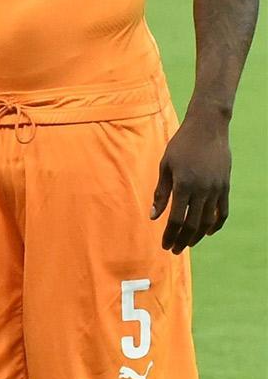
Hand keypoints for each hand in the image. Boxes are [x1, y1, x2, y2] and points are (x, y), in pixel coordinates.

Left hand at [151, 110, 230, 250]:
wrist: (208, 128)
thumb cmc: (181, 145)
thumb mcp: (165, 166)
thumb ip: (161, 192)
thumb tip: (153, 216)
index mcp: (183, 185)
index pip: (177, 219)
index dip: (170, 235)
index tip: (164, 246)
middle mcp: (202, 190)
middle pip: (193, 224)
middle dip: (182, 240)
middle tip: (174, 250)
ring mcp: (217, 189)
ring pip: (208, 221)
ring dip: (198, 235)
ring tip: (187, 243)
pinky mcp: (225, 186)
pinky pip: (223, 211)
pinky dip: (216, 224)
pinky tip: (208, 232)